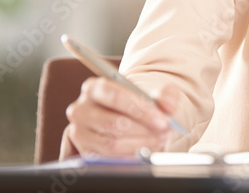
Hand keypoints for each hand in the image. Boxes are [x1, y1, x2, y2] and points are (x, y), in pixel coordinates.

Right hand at [64, 78, 181, 156]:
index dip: (142, 111)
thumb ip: (164, 95)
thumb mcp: (150, 94)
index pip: (117, 97)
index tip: (163, 121)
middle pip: (115, 123)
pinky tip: (145, 151)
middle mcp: (81, 109)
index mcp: (94, 88)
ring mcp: (79, 132)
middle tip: (165, 133)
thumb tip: (169, 105)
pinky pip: (108, 159)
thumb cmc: (134, 105)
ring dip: (140, 145)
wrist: (121, 117)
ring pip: (111, 144)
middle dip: (145, 131)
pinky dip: (130, 157)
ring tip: (159, 141)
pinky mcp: (83, 151)